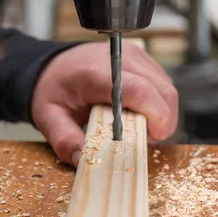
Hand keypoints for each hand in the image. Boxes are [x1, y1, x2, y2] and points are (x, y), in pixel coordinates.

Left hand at [31, 42, 178, 166]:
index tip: (152, 137)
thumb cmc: (53, 90)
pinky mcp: (142, 59)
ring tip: (141, 126)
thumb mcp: (49, 118)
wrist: (52, 66)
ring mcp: (134, 56)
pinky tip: (141, 112)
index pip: (140, 91)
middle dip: (163, 120)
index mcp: (96, 73)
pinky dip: (159, 103)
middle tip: (146, 138)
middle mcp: (120, 59)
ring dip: (162, 112)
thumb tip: (84, 160)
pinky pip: (163, 83)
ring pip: (167, 87)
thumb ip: (66, 141)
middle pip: (162, 90)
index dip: (156, 117)